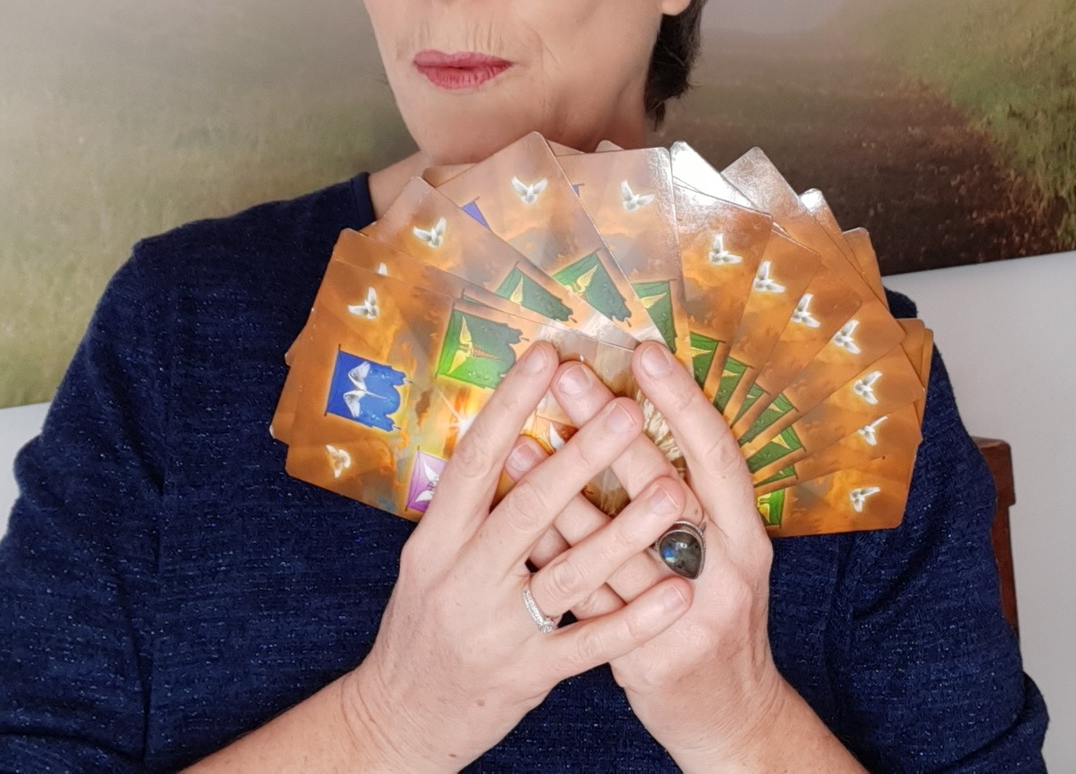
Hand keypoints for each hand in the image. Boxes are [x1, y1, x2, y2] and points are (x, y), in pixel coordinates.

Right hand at [340, 341, 694, 772]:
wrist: (397, 720)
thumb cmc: (424, 625)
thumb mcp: (430, 560)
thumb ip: (470, 508)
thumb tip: (516, 432)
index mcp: (435, 540)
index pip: (474, 460)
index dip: (509, 405)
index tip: (546, 354)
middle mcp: (461, 579)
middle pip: (526, 509)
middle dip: (579, 457)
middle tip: (626, 410)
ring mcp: (495, 630)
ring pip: (567, 574)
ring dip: (623, 532)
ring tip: (671, 493)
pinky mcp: (526, 675)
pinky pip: (590, 644)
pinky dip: (635, 620)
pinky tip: (678, 594)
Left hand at [511, 343, 830, 771]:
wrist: (731, 722)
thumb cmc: (717, 620)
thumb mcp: (729, 556)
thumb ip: (696, 500)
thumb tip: (637, 419)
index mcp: (748, 536)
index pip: (718, 455)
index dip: (684, 401)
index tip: (644, 352)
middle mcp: (726, 572)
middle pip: (664, 488)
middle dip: (611, 431)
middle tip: (570, 377)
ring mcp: (687, 619)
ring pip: (616, 549)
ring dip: (565, 491)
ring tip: (521, 439)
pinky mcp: (649, 660)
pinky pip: (589, 603)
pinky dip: (554, 559)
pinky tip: (519, 524)